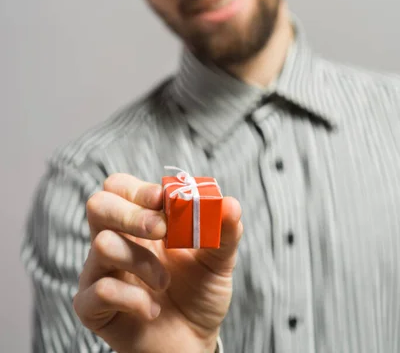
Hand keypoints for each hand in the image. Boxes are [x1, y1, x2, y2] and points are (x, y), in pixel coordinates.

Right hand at [73, 173, 242, 352]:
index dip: (138, 188)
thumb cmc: (198, 293)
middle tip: (161, 230)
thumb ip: (224, 231)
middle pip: (99, 205)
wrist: (193, 342)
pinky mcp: (92, 306)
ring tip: (165, 282)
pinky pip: (99, 291)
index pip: (120, 187)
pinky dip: (133, 299)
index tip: (164, 199)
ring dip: (141, 261)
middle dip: (130, 213)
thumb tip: (230, 204)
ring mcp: (100, 271)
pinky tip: (152, 309)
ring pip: (102, 245)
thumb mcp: (218, 260)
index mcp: (140, 220)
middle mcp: (116, 239)